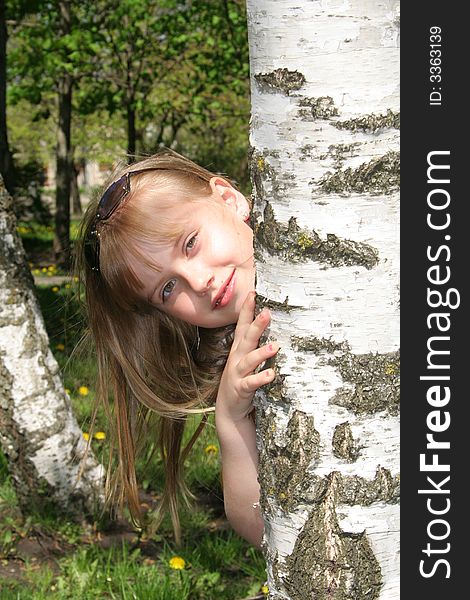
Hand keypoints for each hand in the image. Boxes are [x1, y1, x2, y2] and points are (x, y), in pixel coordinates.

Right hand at [216, 292, 278, 421]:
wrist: (228, 409)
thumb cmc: (241, 380)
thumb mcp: (245, 359)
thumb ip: (255, 345)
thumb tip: (272, 327)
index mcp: (239, 349)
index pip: (242, 325)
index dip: (247, 310)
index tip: (253, 293)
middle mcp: (237, 358)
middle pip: (246, 338)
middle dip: (256, 325)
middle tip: (267, 312)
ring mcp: (238, 373)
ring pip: (249, 360)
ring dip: (261, 353)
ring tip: (274, 347)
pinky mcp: (241, 388)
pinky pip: (251, 382)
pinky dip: (261, 378)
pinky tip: (271, 374)